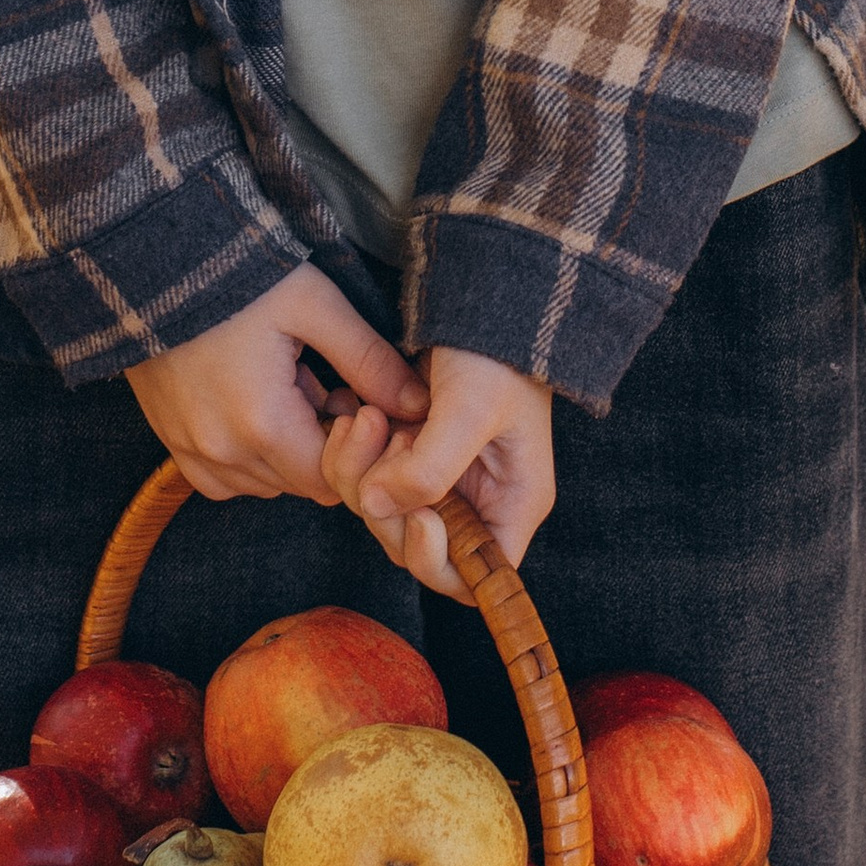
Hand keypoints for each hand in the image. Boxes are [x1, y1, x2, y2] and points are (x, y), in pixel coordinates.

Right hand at [126, 270, 426, 504]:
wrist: (154, 257)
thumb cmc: (240, 276)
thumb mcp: (315, 306)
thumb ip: (370, 361)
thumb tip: (421, 405)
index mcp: (262, 424)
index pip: (332, 481)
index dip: (355, 449)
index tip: (353, 398)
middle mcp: (222, 452)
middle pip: (299, 484)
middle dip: (324, 446)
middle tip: (326, 385)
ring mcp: (189, 450)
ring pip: (262, 483)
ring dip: (287, 452)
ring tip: (288, 386)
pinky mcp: (170, 440)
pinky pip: (221, 477)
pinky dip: (246, 457)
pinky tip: (254, 406)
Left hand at [318, 348, 553, 598]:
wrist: (482, 289)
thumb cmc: (496, 349)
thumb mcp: (472, 407)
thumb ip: (428, 467)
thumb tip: (373, 505)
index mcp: (512, 501)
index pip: (475, 575)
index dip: (438, 561)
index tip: (421, 518)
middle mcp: (476, 497)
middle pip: (415, 544)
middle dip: (387, 506)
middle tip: (385, 443)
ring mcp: (440, 474)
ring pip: (383, 509)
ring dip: (362, 470)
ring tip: (367, 415)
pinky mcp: (409, 448)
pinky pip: (368, 473)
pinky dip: (353, 451)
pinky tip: (355, 411)